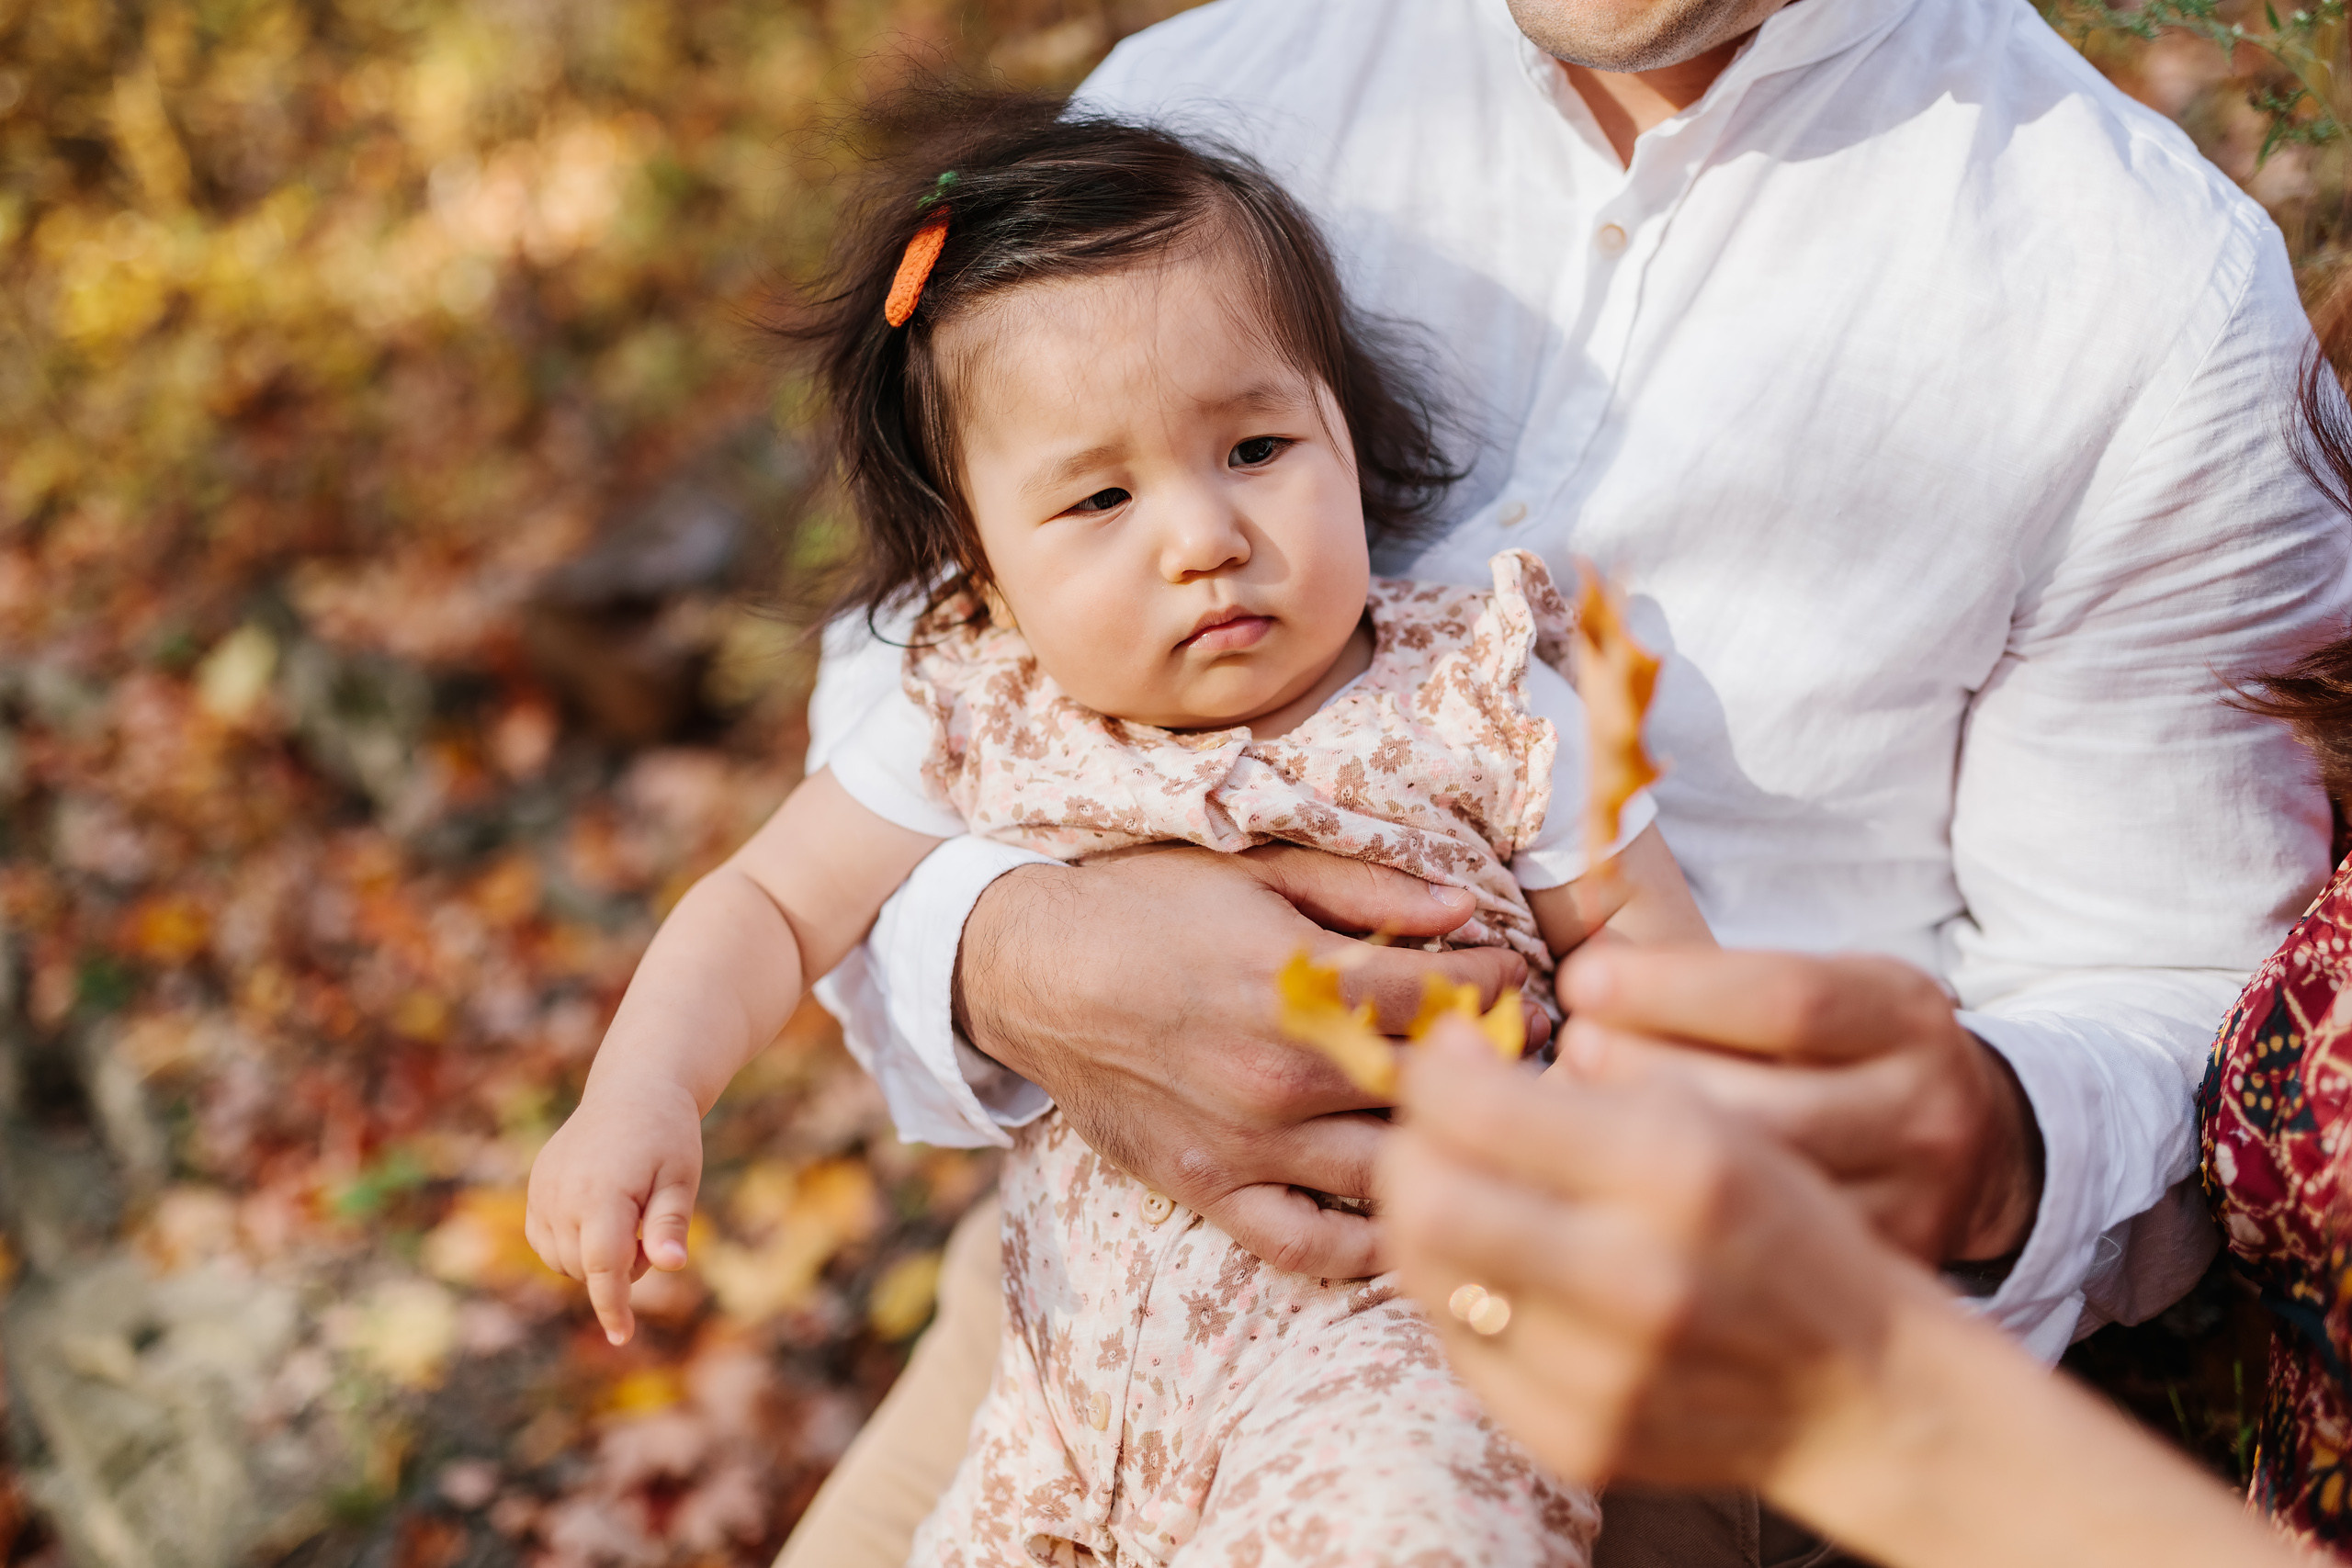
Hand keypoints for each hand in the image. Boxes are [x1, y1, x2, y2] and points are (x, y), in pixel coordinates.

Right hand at [525, 1077, 703, 1343]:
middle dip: (620, 1268)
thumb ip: (669, 1225)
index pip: (602, 1266)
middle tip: (650, 1228)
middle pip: (585, 1268)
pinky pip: (546, 1242)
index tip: (622, 1336)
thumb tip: (671, 1267)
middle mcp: (562, 1194)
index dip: (612, 1305)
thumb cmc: (667, 1136)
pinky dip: (572, 1245)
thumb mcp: (681, 1177)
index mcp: (602, 1193)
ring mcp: (543, 1191)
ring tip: (628, 1215)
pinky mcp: (535, 1189)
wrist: (632, 1090)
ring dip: (595, 1258)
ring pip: (562, 1260)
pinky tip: (600, 1216)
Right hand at [956, 842, 1538, 1277]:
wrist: (1033, 971)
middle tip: (1525, 1050)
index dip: (1498, 983)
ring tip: (1480, 1121)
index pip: (1442, 997)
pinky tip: (1405, 1212)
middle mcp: (1281, 1073)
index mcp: (1296, 982)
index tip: (1518, 975)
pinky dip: (1368, 1245)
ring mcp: (1249, 1143)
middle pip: (1433, 1088)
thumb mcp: (1257, 868)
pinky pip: (1310, 1245)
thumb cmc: (1147, 905)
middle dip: (1494, 1066)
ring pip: (1391, 1170)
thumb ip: (1365, 889)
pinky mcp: (1211, 1190)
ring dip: (1448, 1147)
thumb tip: (1465, 905)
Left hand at [1380, 1017, 1922, 1490]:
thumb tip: (1459, 1055)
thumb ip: (1591, 1081)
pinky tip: (1494, 1262)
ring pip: (1428, 1277)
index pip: (1481, 1109)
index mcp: (1679, 1172)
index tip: (1448, 1054)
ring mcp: (1604, 1373)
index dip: (1437, 1072)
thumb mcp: (1712, 1119)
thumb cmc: (1777, 1225)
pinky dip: (1458, 1292)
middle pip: (1429, 1201)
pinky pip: (1461, 1349)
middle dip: (1408, 1146)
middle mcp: (1638, 1278)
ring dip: (1422, 1216)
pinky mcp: (1579, 1439)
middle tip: (1430, 1125)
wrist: (1858, 1385)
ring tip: (1457, 1185)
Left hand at [1554, 948, 2041, 1264]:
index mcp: (1903, 1015)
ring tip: (1570, 1127)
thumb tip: (1582, 987)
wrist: (1972, 1153)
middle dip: (1641, 1079)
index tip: (1581, 982)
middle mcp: (1923, 1110)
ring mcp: (1913, 1205)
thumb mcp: (1816, 988)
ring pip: (1760, 1196)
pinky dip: (1677, 1225)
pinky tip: (1607, 1198)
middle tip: (1568, 1056)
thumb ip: (1716, 987)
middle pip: (1765, 1108)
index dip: (1673, 989)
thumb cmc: (1839, 1052)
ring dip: (1642, 1158)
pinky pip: (1763, 1264)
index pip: (1790, 1000)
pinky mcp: (1880, 1274)